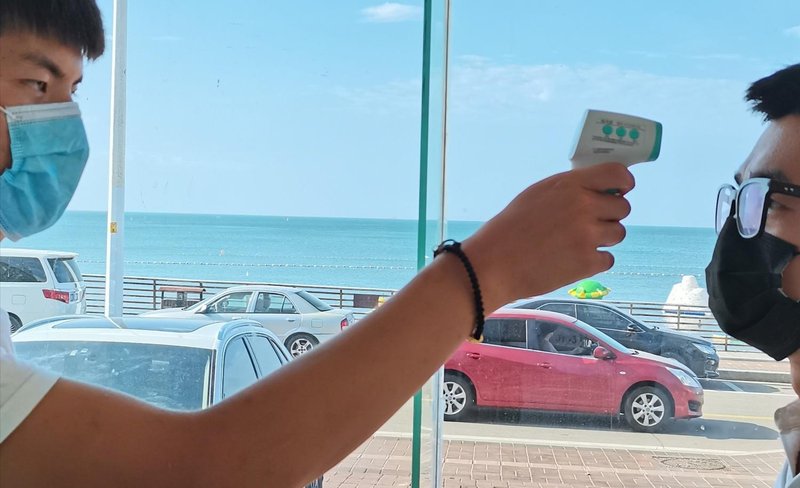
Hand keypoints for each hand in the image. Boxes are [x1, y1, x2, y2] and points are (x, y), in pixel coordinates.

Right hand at [462, 162, 633, 309]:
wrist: (494, 264)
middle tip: (588, 223)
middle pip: (622, 207)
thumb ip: (570, 188)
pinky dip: (594, 261)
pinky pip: (608, 259)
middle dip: (609, 215)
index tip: (620, 190)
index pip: (618, 174)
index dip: (623, 183)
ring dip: (602, 238)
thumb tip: (599, 189)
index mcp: (570, 185)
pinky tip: (571, 259)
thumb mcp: (537, 194)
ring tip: (575, 243)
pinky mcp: (587, 262)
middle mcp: (583, 207)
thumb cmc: (510, 229)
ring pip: (618, 233)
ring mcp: (587, 235)